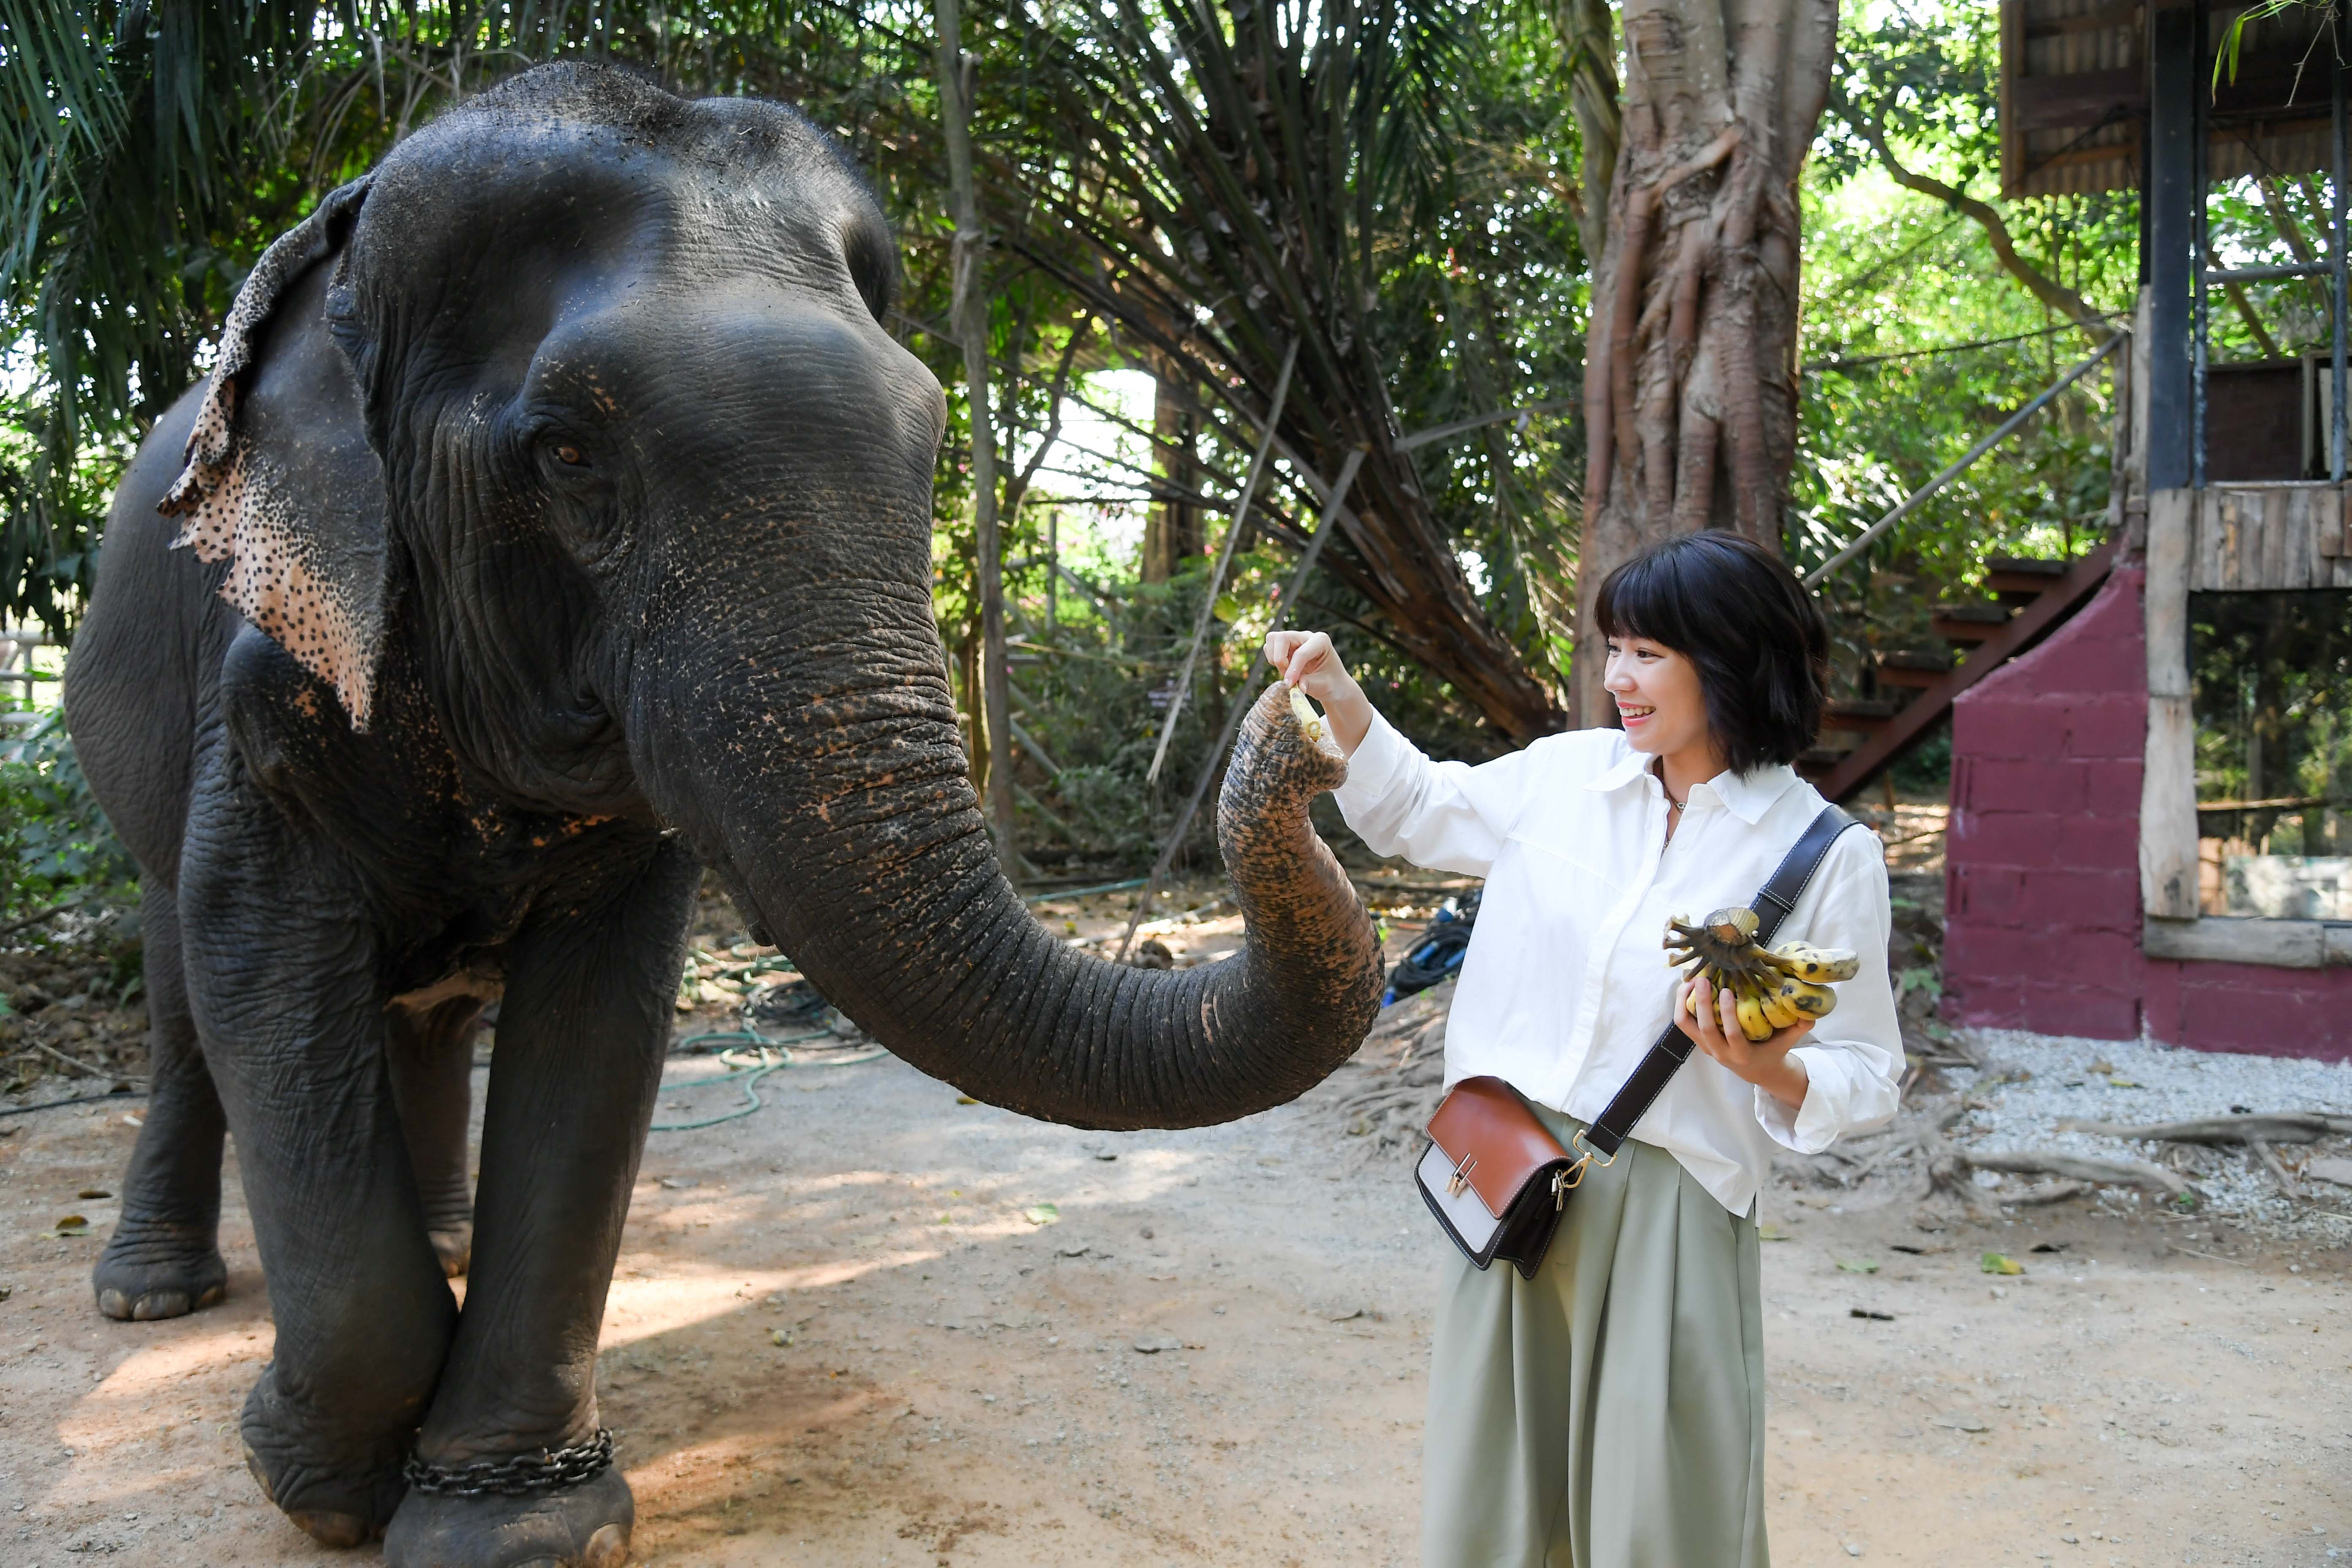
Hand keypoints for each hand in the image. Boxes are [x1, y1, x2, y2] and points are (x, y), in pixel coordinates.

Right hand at [1261, 630, 1372, 753]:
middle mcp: (1306, 636)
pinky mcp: (1286, 646)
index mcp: (1321, 641)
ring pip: (1273, 639)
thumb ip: (1309, 684)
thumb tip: (1295, 686)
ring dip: (1274, 658)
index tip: (1289, 685)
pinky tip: (1285, 670)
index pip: (1301, 652)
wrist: (1333, 684)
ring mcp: (1295, 639)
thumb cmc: (1332, 682)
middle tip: (1287, 676)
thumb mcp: (1324, 685)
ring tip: (1286, 673)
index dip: (1292, 670)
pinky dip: (1272, 660)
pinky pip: (1270, 647)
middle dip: (1279, 658)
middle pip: (1281, 637)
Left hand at [1679, 974, 1812, 1112]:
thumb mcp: (1788, 1041)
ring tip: (1690, 980)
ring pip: (1687, 1025)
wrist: (1757, 1070)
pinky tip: (1688, 986)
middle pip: (1703, 1029)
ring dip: (1685, 1002)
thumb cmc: (1773, 1050)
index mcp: (1742, 1054)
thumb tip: (1811, 1011)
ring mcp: (1707, 1048)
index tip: (1728, 990)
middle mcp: (1720, 1053)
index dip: (1727, 1013)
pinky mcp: (1699, 1041)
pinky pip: (1684, 1023)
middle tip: (1703, 978)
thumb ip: (1800, 1027)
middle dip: (1701, 1003)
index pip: (1732, 1035)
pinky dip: (1682, 1004)